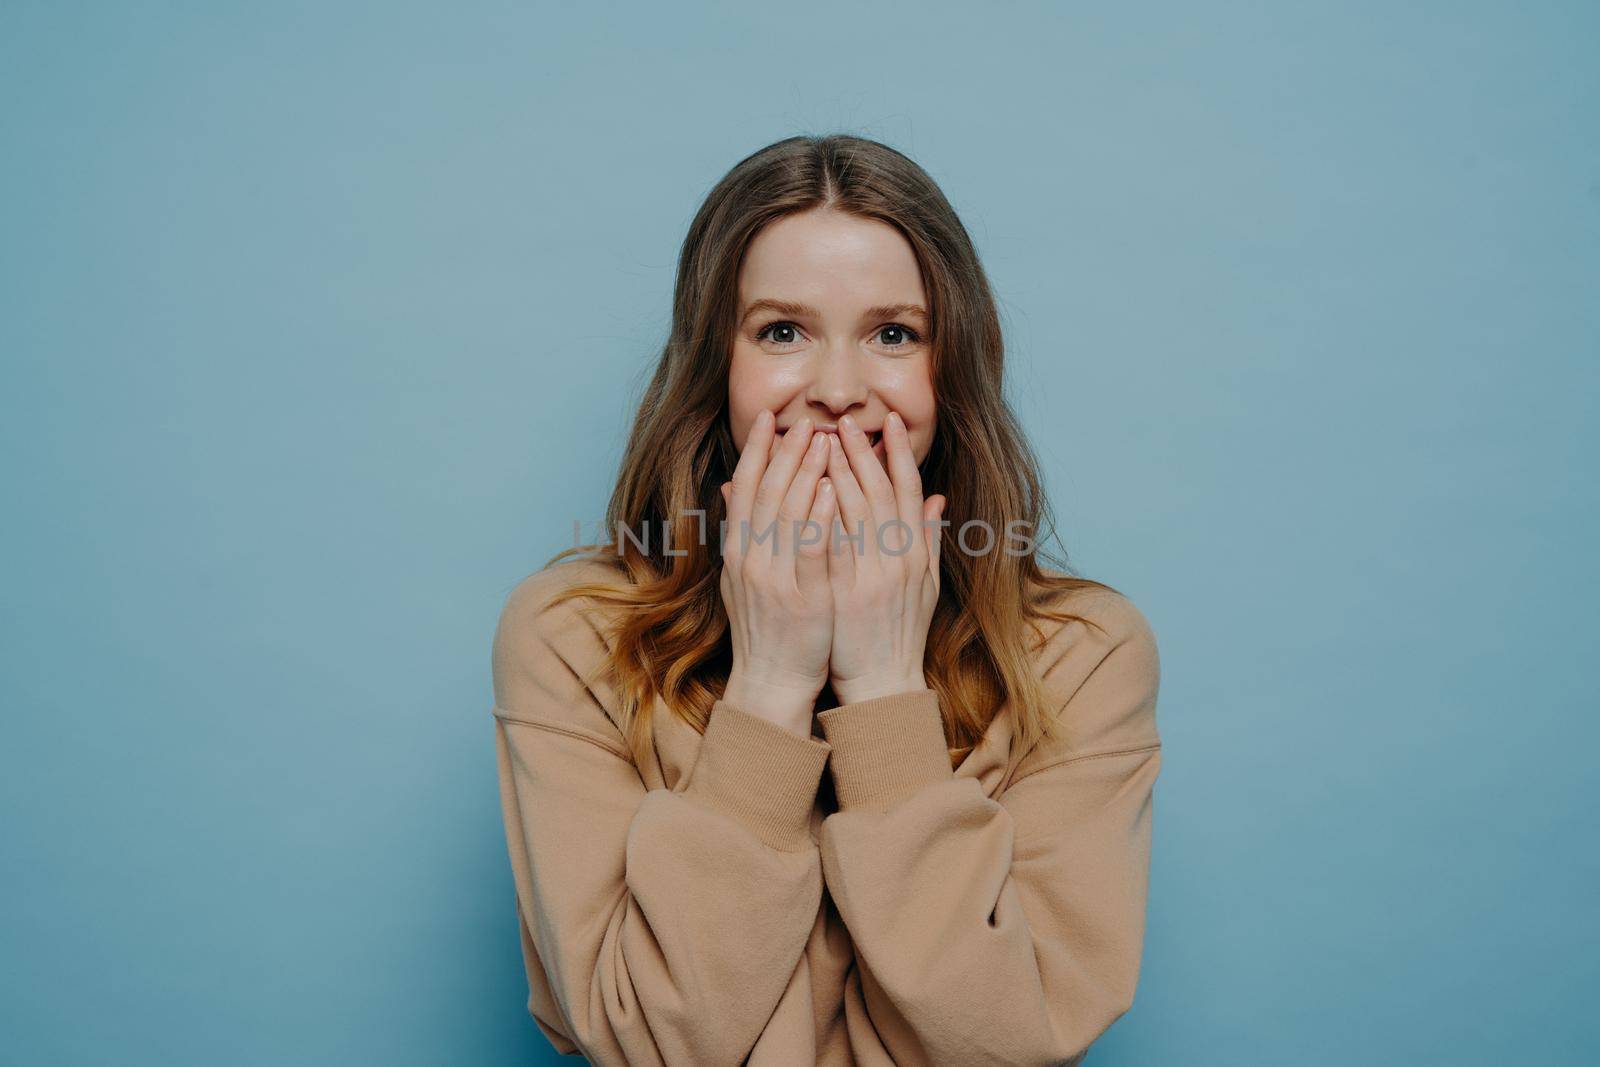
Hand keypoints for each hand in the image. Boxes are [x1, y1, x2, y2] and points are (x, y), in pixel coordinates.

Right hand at [718, 410, 838, 733]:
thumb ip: (740, 532)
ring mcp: (774, 579)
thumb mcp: (741, 576)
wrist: (771, 681)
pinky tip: (830, 492)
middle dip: (785, 452)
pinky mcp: (800, 599)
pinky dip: (818, 519)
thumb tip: (729, 486)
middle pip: (766, 493)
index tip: (770, 418)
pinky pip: (809, 552)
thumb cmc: (766, 627)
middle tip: (805, 420)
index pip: (745, 488)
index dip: (756, 450)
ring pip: (787, 514)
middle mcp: (751, 559)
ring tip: (824, 441)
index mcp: (739, 551)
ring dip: (804, 473)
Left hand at [821, 410, 945, 704]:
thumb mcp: (925, 585)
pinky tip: (810, 490)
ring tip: (822, 442)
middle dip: (863, 453)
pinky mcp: (846, 594)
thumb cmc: (899, 633)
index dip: (900, 454)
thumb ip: (930, 539)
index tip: (888, 423)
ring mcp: (872, 576)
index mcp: (916, 554)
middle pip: (881, 494)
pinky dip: (823, 515)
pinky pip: (833, 546)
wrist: (884, 684)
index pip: (910, 492)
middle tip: (844, 422)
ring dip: (839, 474)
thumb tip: (938, 499)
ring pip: (856, 513)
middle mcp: (898, 560)